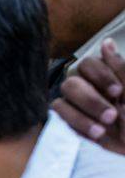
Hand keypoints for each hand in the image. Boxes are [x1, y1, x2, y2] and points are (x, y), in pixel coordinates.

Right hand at [53, 39, 124, 153]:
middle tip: (112, 116)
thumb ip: (121, 69)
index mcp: (105, 79)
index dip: (100, 76)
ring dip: (83, 115)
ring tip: (102, 130)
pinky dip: (76, 124)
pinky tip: (95, 134)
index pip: (87, 64)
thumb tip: (106, 43)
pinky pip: (60, 118)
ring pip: (62, 100)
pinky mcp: (68, 125)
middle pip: (72, 83)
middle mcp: (87, 90)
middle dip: (91, 100)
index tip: (118, 93)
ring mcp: (76, 108)